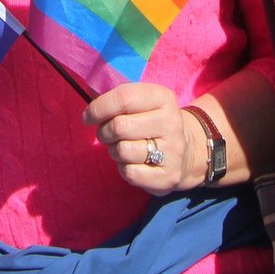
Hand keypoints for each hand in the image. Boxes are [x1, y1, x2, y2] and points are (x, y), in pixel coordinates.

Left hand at [84, 82, 198, 194]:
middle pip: (119, 126)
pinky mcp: (168, 176)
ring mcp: (173, 151)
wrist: (186, 151)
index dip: (99, 108)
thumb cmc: (152, 122)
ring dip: (113, 150)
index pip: (123, 98)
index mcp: (163, 98)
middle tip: (106, 134)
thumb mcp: (142, 103)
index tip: (88, 117)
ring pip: (122, 151)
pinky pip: (129, 173)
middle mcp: (171, 122)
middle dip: (103, 132)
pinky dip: (123, 169)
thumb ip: (117, 100)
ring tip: (122, 148)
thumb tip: (89, 107)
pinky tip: (132, 163)